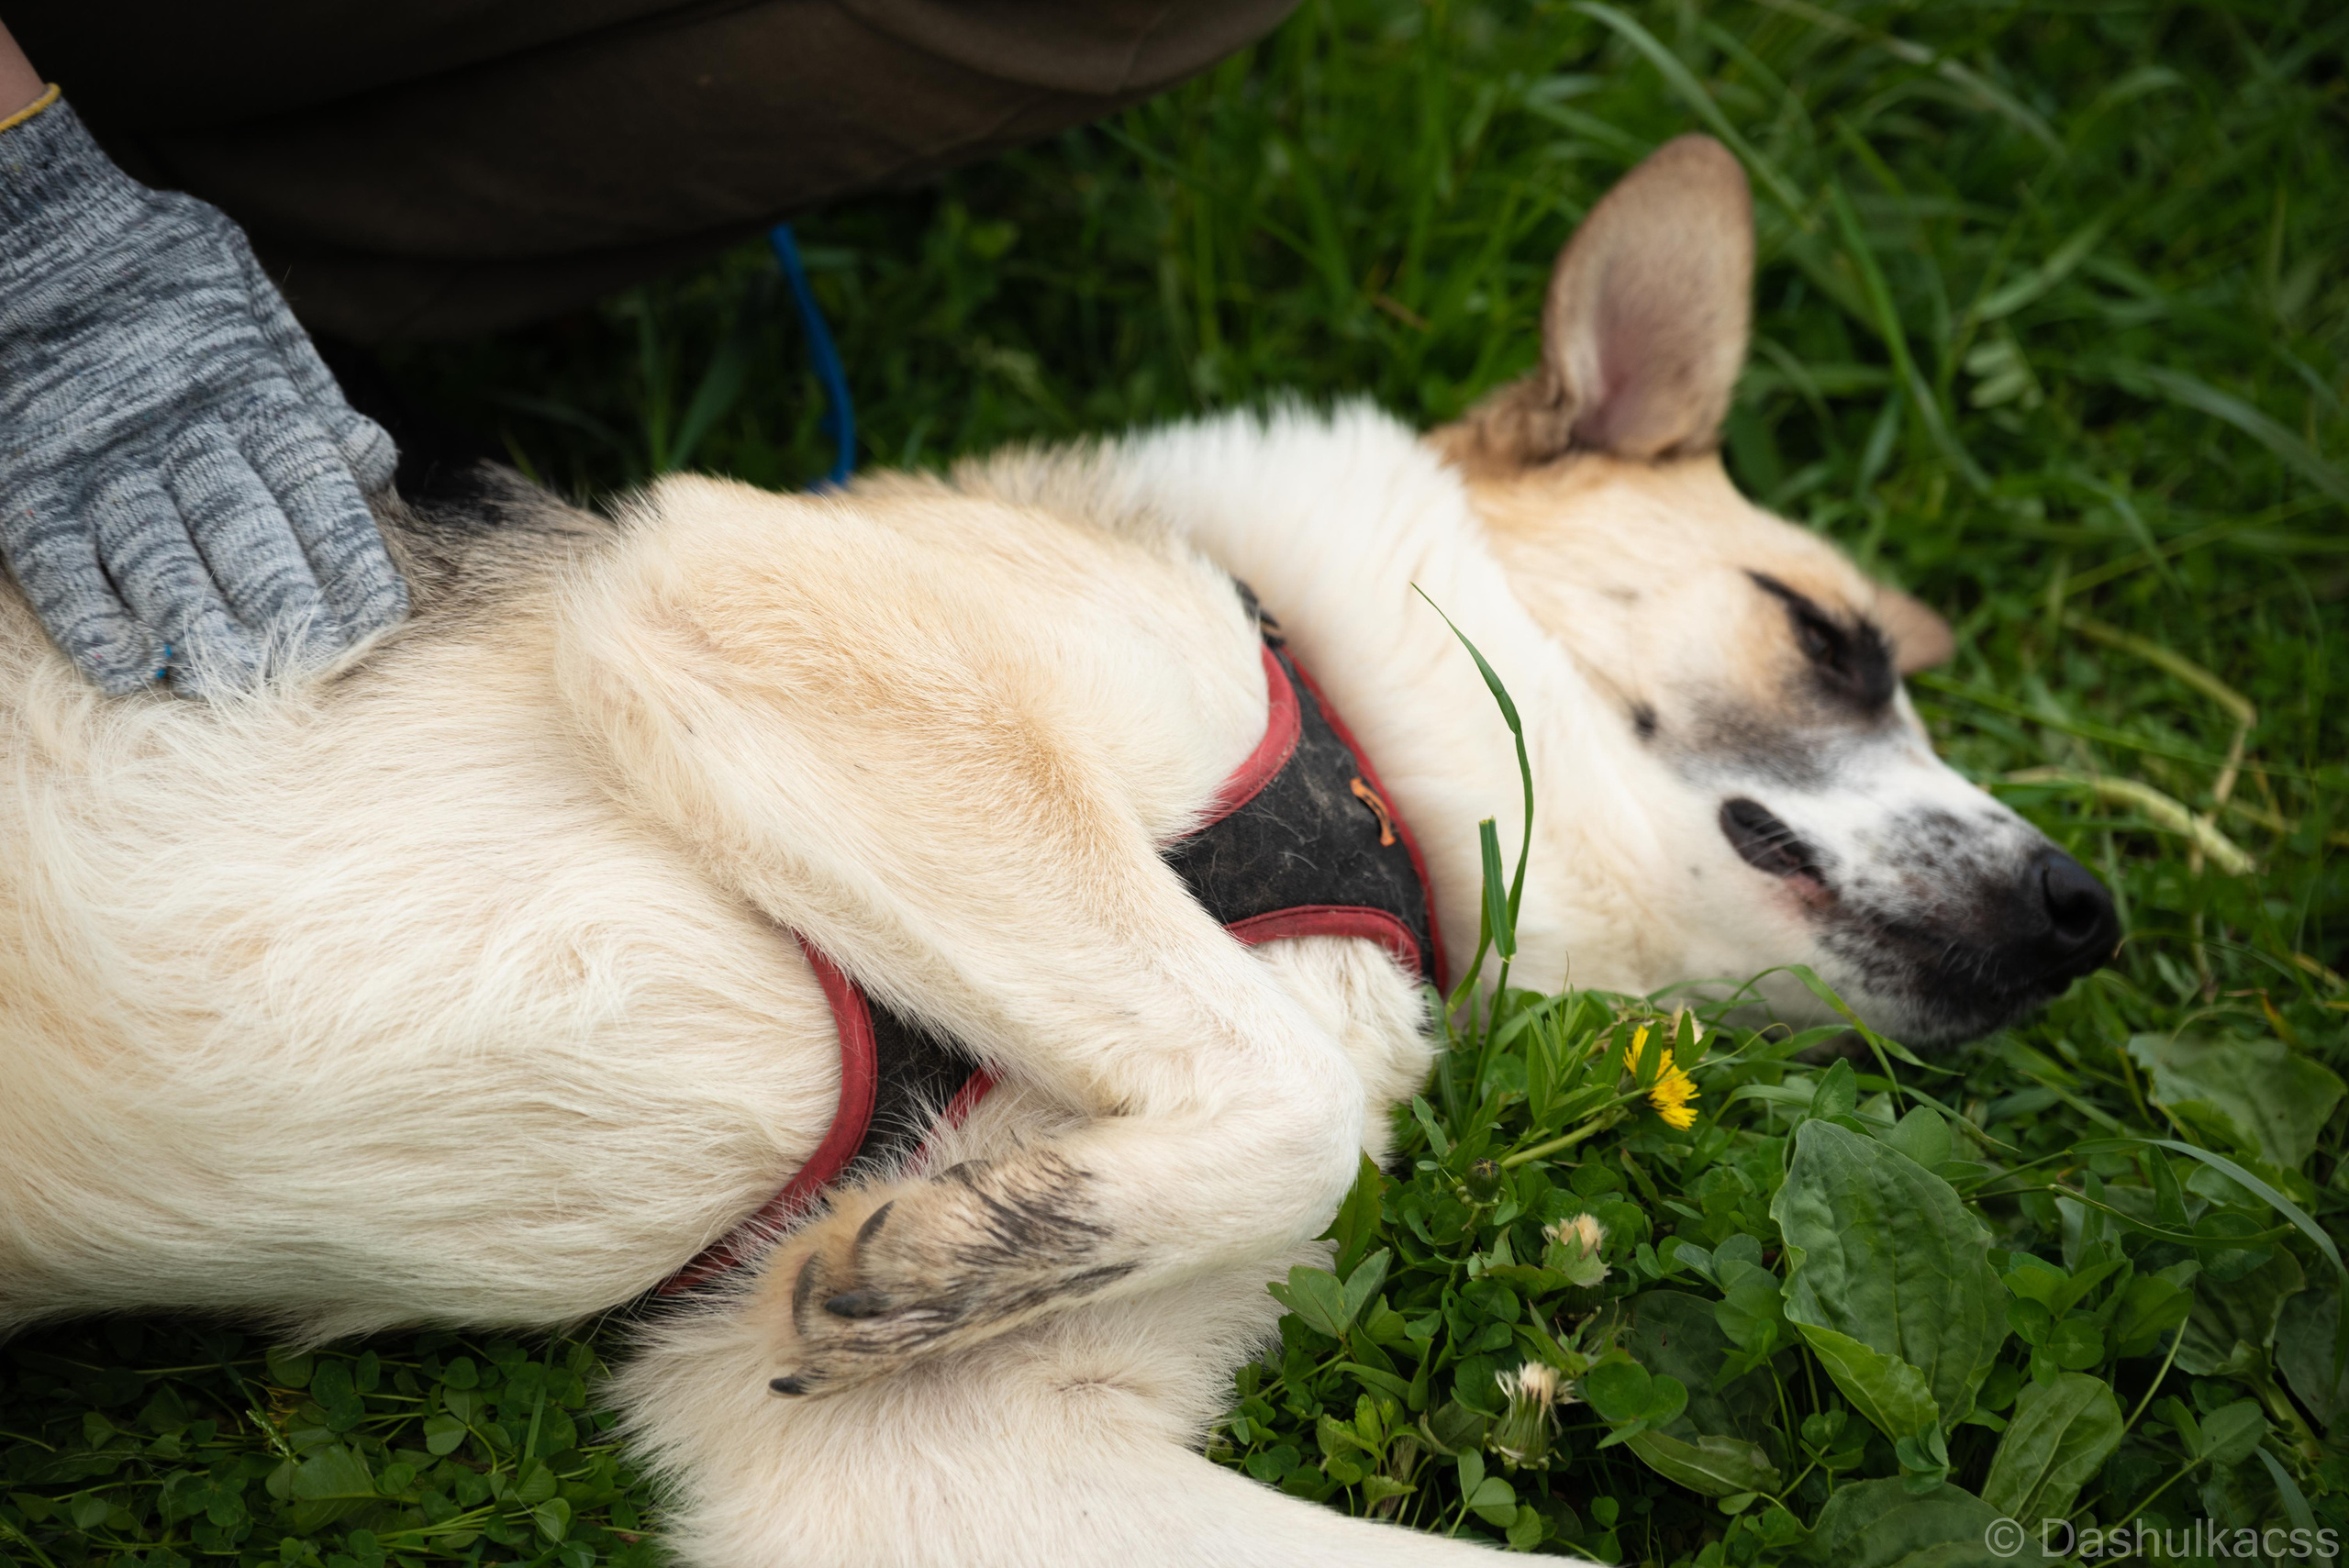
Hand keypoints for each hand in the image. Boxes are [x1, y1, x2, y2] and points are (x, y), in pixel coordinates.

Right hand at [0, 94, 406, 695]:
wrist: (33, 227)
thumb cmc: (157, 268)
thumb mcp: (247, 298)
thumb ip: (306, 382)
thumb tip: (370, 456)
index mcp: (248, 394)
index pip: (316, 491)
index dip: (350, 556)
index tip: (379, 613)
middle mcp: (182, 437)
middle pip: (246, 536)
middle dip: (288, 604)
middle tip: (318, 657)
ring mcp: (102, 462)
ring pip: (161, 559)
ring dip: (202, 626)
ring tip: (237, 674)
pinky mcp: (30, 481)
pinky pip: (60, 562)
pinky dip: (93, 617)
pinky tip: (129, 664)